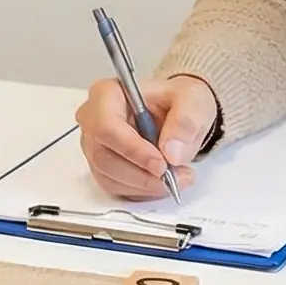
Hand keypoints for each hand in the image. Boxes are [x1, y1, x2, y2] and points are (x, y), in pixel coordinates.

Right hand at [76, 74, 217, 201]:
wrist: (178, 112)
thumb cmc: (177, 100)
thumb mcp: (192, 100)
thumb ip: (185, 121)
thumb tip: (172, 152)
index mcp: (107, 93)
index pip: (107, 126)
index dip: (133, 150)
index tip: (161, 164)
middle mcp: (93, 119)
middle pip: (104, 157)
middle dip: (142, 174)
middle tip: (175, 176)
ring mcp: (94, 145)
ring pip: (109, 177)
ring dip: (145, 185)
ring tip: (177, 178)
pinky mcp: (102, 166)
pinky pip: (115, 187)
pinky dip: (141, 191)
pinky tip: (161, 181)